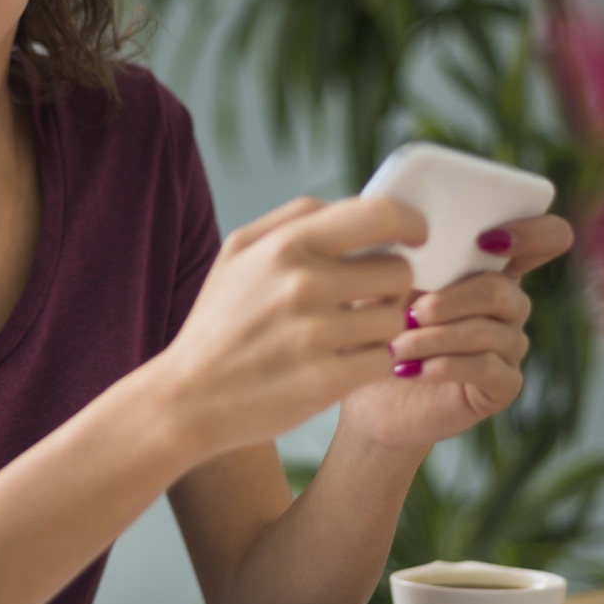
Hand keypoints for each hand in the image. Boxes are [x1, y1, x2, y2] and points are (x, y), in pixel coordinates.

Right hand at [151, 196, 425, 459]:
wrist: (187, 398)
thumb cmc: (218, 323)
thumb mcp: (237, 254)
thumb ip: (293, 220)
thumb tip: (354, 205)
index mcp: (285, 246)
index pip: (378, 214)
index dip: (409, 222)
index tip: (415, 236)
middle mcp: (302, 284)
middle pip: (398, 271)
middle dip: (391, 286)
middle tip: (368, 300)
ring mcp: (316, 335)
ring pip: (395, 319)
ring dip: (380, 329)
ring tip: (347, 337)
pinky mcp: (326, 381)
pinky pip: (384, 360)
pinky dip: (371, 364)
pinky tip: (342, 364)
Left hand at [337, 214, 574, 451]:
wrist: (367, 394)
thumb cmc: (376, 331)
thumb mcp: (381, 286)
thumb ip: (400, 256)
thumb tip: (400, 233)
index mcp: (487, 269)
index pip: (544, 239)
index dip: (534, 232)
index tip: (487, 240)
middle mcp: (509, 305)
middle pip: (503, 291)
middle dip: (450, 301)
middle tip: (410, 315)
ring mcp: (510, 346)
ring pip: (488, 331)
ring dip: (434, 338)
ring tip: (396, 348)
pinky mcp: (503, 385)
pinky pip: (486, 368)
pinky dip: (444, 365)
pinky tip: (411, 370)